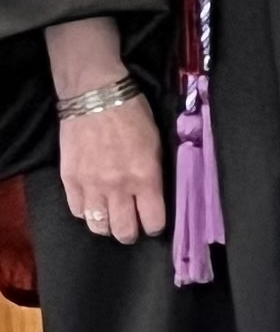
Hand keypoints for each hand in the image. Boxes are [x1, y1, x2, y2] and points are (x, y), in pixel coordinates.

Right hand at [60, 92, 167, 245]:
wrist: (95, 97)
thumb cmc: (133, 115)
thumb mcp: (157, 144)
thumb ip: (154, 175)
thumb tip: (155, 196)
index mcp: (145, 177)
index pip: (153, 221)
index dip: (155, 227)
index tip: (154, 223)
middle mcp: (118, 187)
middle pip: (124, 230)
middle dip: (130, 233)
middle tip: (133, 227)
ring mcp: (91, 186)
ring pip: (98, 226)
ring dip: (107, 226)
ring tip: (112, 218)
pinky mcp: (70, 180)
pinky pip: (77, 211)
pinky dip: (86, 212)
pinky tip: (93, 204)